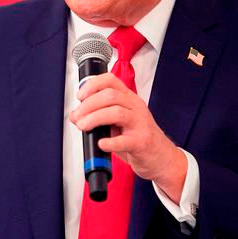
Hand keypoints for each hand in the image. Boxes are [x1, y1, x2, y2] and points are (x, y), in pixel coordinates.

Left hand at [68, 73, 186, 201]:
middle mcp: (135, 107)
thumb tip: (76, 116)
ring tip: (83, 126)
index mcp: (129, 99)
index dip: (92, 85)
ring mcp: (140, 124)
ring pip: (116, 113)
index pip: (110, 81)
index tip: (80, 96)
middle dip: (89, 105)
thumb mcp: (119, 122)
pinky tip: (101, 143)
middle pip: (110, 96)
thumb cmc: (139, 137)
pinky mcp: (142, 142)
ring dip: (95, 118)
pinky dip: (110, 142)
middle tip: (78, 116)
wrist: (161, 157)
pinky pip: (125, 140)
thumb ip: (98, 116)